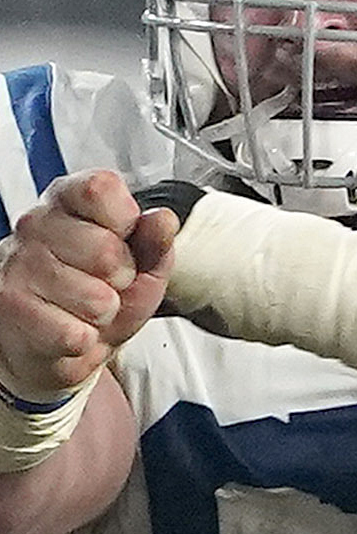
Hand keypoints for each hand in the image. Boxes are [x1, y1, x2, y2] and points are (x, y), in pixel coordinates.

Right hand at [0, 171, 178, 401]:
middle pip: (106, 250)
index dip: (126, 222)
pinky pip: (76, 334)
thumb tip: (164, 219)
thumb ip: (155, 242)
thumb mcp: (140, 268)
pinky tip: (67, 328)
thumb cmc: (97, 297)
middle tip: (105, 285)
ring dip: (102, 314)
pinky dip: (83, 341)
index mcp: (69, 203)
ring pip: (95, 298)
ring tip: (84, 309)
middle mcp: (35, 226)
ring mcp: (18, 265)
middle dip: (121, 279)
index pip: (101, 189)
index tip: (122, 239)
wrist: (57, 345)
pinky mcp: (11, 307)